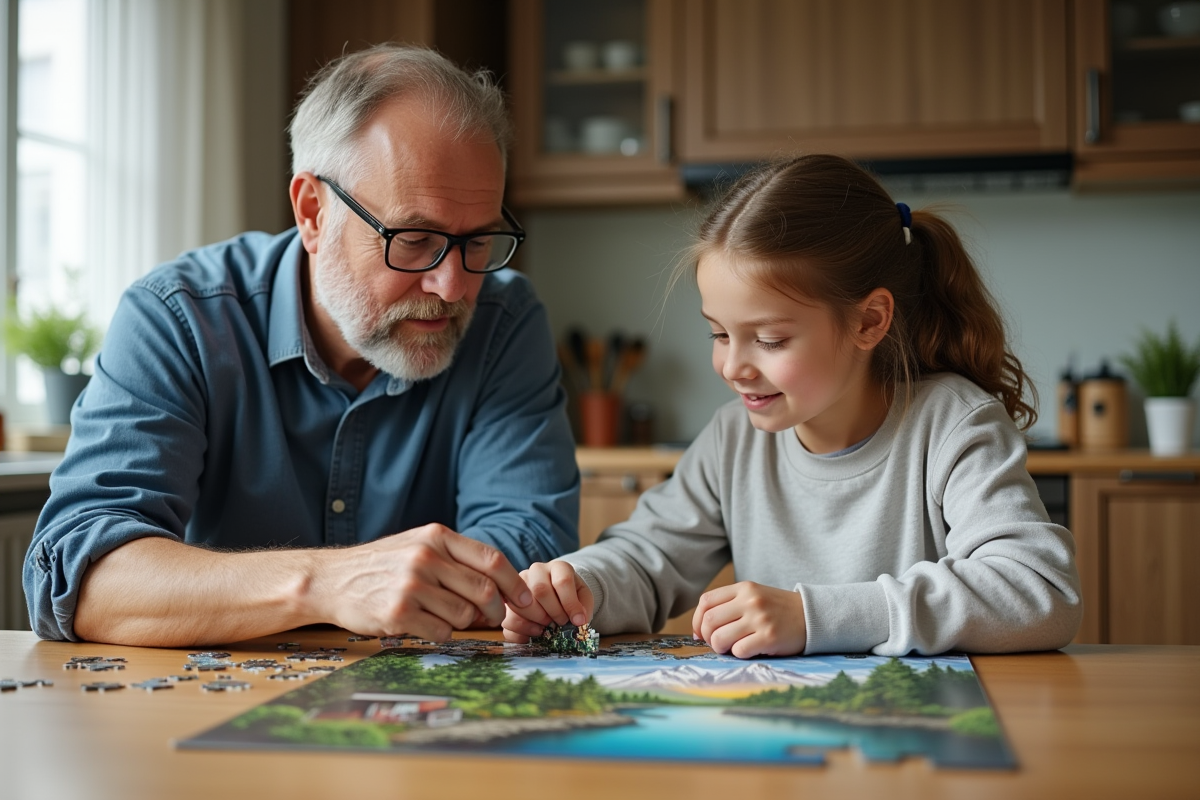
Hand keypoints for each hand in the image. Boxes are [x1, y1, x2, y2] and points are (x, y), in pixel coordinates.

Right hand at [309, 523, 532, 640]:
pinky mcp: (399, 612)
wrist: (331, 580)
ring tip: (444, 617)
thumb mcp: (418, 545)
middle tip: (491, 619)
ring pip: (464, 615)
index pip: (492, 560)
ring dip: (464, 623)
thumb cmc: (382, 565)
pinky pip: (441, 632)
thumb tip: (500, 587)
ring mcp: (412, 585)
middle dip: (495, 611)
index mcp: (437, 537)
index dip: (515, 584)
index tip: (526, 600)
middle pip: (484, 590)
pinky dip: (441, 634)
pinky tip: (425, 625)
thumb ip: (456, 559)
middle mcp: (426, 557)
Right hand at [502, 561, 593, 642]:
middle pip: (540, 590)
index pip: (563, 581)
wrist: (557, 596)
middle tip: (561, 623)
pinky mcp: (507, 601)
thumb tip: (578, 621)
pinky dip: (523, 632)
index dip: (570, 604)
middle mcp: (536, 571)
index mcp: (558, 567)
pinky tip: (535, 634)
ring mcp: (519, 584)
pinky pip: (509, 619)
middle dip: (553, 613)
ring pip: (522, 604)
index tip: (577, 621)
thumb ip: (584, 607)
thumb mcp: (583, 598)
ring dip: (537, 622)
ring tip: (548, 629)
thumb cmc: (571, 597)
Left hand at [691, 582, 805, 658]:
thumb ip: (729, 606)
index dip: (697, 620)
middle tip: (717, 643)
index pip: (706, 602)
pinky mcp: (769, 637)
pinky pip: (739, 650)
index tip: (701, 632)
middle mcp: (750, 601)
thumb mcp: (754, 596)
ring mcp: (760, 619)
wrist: (811, 616)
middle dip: (707, 637)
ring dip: (720, 648)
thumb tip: (700, 631)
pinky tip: (748, 650)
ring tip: (731, 648)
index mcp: (744, 588)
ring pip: (720, 638)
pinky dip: (738, 654)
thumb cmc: (777, 610)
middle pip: (709, 621)